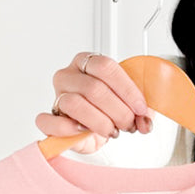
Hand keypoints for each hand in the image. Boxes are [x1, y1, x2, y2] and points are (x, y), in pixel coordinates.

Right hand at [35, 51, 154, 152]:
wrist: (99, 129)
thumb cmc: (112, 110)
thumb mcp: (132, 104)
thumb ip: (141, 109)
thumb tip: (145, 123)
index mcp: (88, 62)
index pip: (106, 67)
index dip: (127, 90)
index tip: (141, 108)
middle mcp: (69, 76)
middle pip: (93, 88)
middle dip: (117, 111)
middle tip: (128, 124)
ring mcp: (57, 96)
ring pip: (75, 104)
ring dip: (100, 122)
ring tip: (111, 130)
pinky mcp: (49, 118)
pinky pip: (49, 121)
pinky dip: (68, 128)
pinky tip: (84, 131)